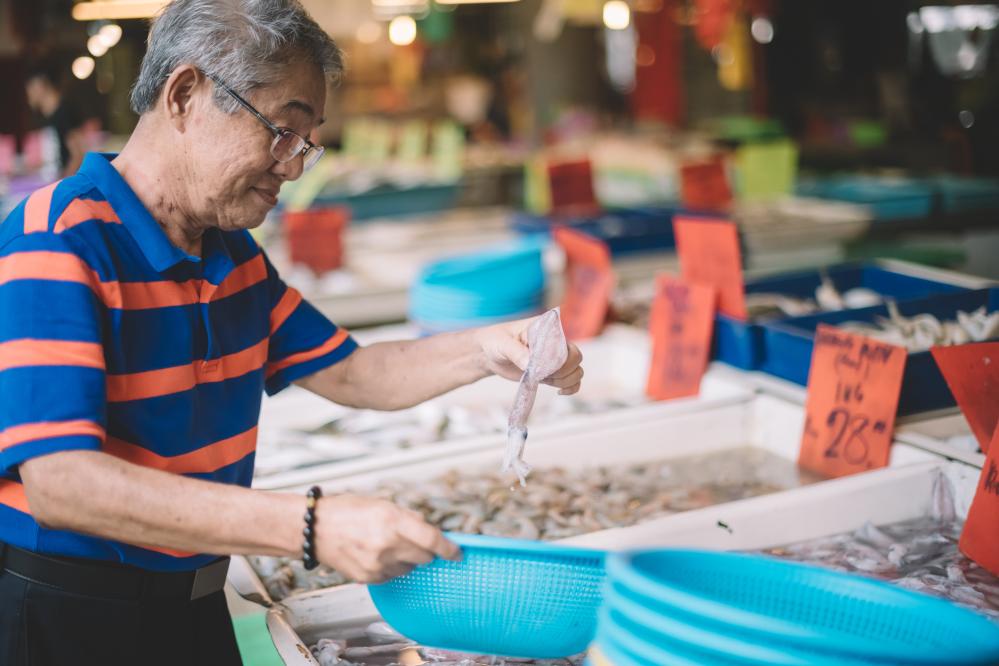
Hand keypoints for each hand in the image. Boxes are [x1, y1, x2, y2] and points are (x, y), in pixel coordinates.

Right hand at [314, 494, 459, 582]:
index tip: (457, 553)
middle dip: (426, 550)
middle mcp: (387, 544)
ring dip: (406, 558)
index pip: (432, 540)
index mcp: (393, 520)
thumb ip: (408, 520)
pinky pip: (392, 576)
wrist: (315, 529)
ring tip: (387, 544)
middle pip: (424, 557)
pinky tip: (376, 554)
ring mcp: (377, 564)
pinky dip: (391, 567)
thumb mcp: (382, 505)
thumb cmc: (347, 511)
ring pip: (409, 568)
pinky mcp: (368, 577)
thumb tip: (430, 533)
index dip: (449, 549)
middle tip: (416, 541)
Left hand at [475, 317, 583, 394]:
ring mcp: (554, 359)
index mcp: (546, 328)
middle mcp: (554, 342)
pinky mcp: (551, 373)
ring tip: (548, 382)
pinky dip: (571, 388)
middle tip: (544, 375)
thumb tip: (530, 364)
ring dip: (567, 380)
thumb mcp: (502, 344)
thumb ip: (516, 352)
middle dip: (565, 370)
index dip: (560, 356)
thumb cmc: (495, 342)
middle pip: (575, 356)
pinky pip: (571, 381)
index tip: (544, 366)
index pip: (565, 341)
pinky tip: (559, 392)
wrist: (488, 354)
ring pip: (576, 370)